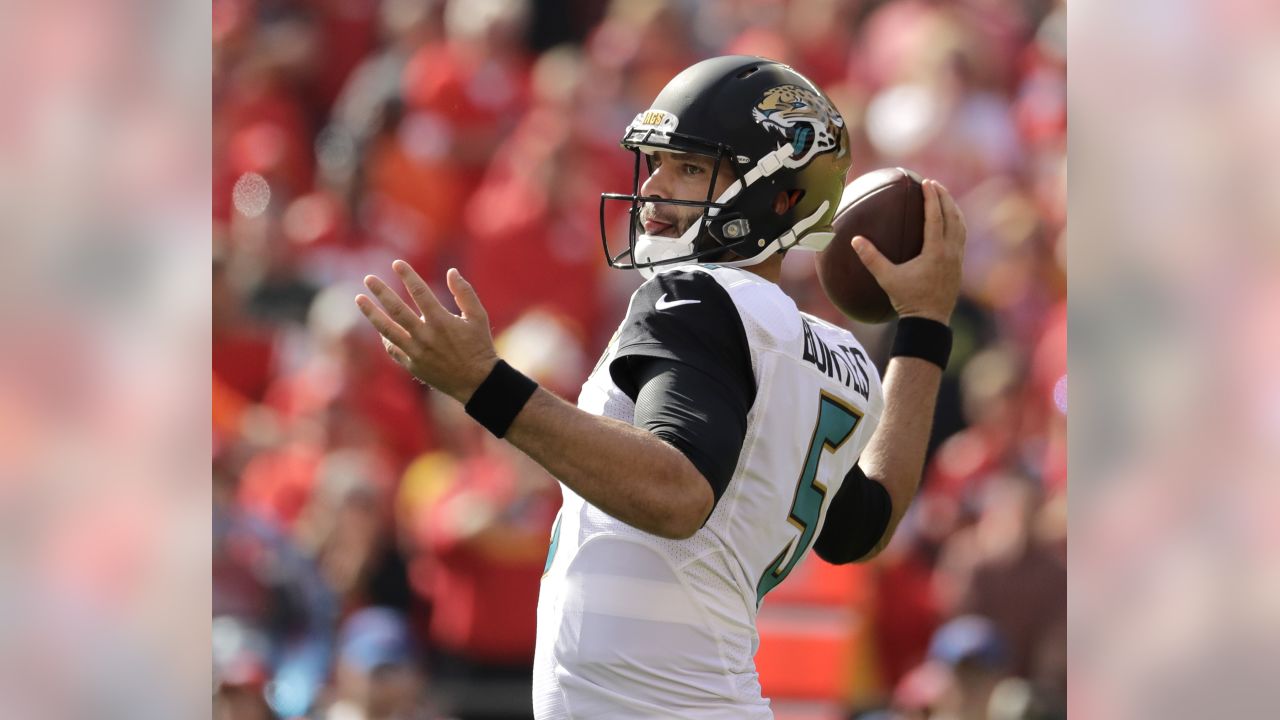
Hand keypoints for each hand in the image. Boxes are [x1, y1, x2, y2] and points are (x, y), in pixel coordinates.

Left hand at [354, 260, 498, 402]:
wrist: (476, 382)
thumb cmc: (479, 346)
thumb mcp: (478, 317)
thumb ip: (465, 293)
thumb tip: (451, 271)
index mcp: (441, 321)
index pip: (420, 292)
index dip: (407, 276)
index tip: (396, 264)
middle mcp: (425, 335)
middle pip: (397, 309)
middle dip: (381, 291)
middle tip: (368, 278)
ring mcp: (416, 352)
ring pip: (387, 329)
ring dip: (371, 313)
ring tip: (359, 299)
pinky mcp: (412, 365)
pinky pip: (392, 348)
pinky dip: (385, 337)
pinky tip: (379, 326)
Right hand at [851, 179, 964, 324]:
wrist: (930, 321)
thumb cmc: (908, 300)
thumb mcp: (887, 279)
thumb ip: (871, 259)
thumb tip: (855, 240)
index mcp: (935, 251)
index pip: (936, 217)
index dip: (932, 198)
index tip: (926, 182)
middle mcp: (950, 252)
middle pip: (952, 217)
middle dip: (944, 197)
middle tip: (934, 184)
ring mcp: (957, 259)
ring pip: (960, 227)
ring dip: (953, 209)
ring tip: (944, 198)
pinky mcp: (958, 267)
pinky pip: (960, 238)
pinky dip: (956, 224)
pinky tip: (948, 223)